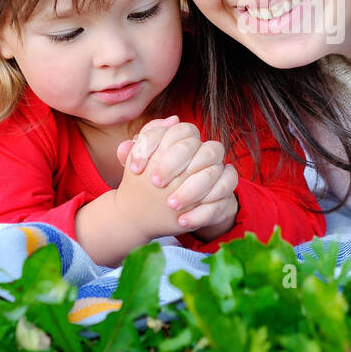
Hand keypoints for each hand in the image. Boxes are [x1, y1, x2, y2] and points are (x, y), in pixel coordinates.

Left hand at [115, 118, 238, 236]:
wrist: (171, 208)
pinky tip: (183, 221)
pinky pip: (223, 197)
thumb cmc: (156, 182)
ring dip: (192, 189)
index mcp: (185, 140)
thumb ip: (133, 156)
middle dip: (175, 164)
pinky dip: (203, 211)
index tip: (135, 169)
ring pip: (215, 171)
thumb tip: (125, 146)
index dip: (155, 145)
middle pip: (201, 147)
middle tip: (155, 184)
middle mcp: (205, 151)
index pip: (179, 130)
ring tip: (170, 205)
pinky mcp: (226, 192)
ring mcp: (219, 171)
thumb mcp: (142, 170)